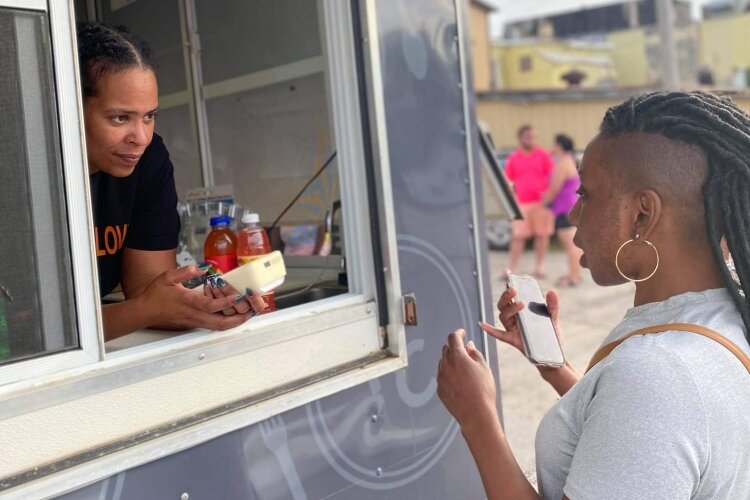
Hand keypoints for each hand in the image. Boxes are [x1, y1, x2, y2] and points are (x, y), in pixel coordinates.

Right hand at [136, 265, 257, 330]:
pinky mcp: (195, 324)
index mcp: (188, 302)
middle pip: (219, 322)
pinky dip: (227, 322)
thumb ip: (185, 271)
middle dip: (237, 319)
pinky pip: (214, 325)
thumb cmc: (156, 294)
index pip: (209, 306)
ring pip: (218, 326)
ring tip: (248, 314)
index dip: (225, 303)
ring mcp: (195, 321)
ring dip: (234, 322)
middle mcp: (194, 315)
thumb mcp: (168, 277)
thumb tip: (202, 268)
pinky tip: (235, 315)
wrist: (146, 311)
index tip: (237, 297)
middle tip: (252, 312)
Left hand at [437, 329, 498, 433]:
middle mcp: (446, 365)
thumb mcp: (484, 368)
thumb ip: (474, 353)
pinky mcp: (440, 389)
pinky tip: (460, 381)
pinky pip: (442, 376)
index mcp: (457, 357)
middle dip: (455, 347)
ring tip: (465, 370)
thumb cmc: (482, 392)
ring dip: (451, 361)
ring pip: (443, 362)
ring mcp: (441, 378)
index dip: (458, 333)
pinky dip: (449, 374)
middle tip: (466, 352)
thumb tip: (468, 346)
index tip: (462, 333)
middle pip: (447, 349)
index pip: (453, 338)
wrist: (476, 414)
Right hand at [479, 286, 563, 356]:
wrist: (552, 354)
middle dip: (507, 296)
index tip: (508, 273)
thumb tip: (551, 291)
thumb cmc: (551, 335)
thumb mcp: (554, 319)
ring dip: (509, 308)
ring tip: (521, 304)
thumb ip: (552, 306)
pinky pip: (499, 334)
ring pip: (503, 316)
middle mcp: (515, 317)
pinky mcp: (512, 339)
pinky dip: (490, 329)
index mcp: (523, 310)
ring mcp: (512, 328)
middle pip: (504, 304)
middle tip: (514, 289)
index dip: (509, 284)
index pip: (514, 295)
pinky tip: (482, 325)